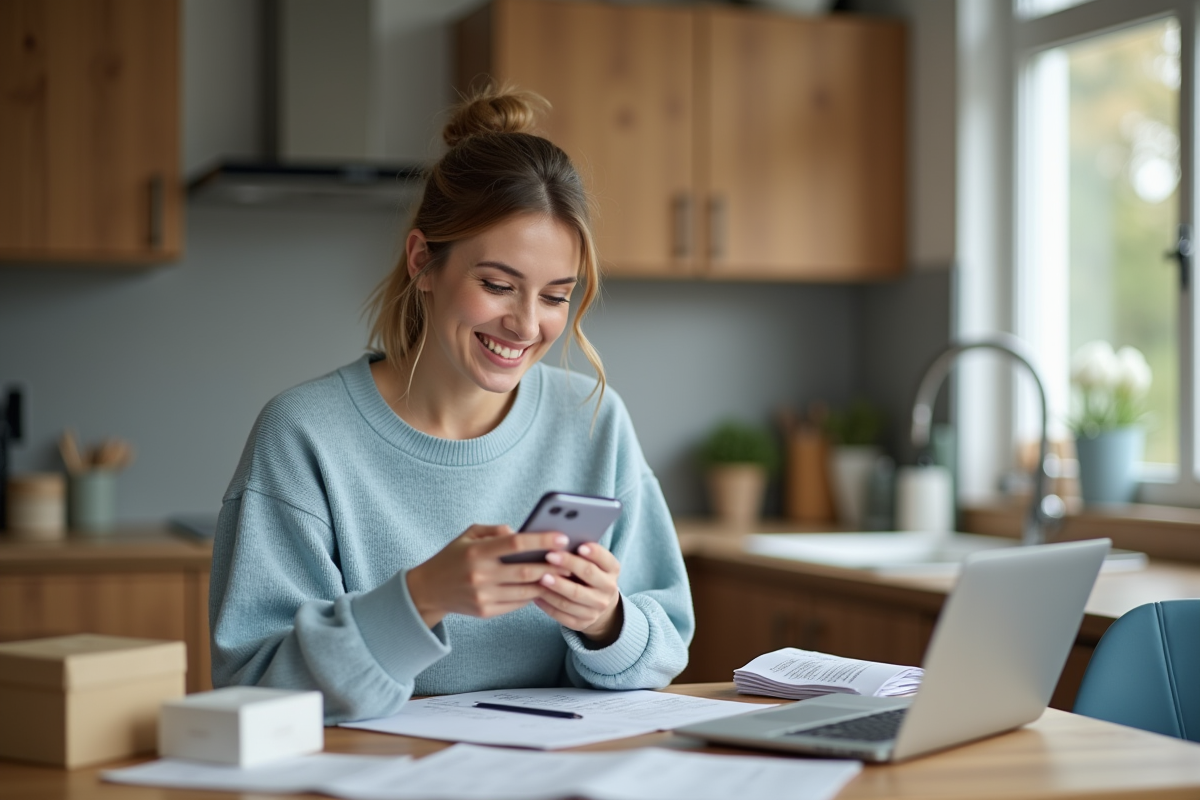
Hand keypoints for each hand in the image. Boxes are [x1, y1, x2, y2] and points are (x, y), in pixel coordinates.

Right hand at [405, 525, 571, 628]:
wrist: (428, 590)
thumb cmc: (453, 557)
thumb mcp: (468, 535)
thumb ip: (495, 530)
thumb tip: (522, 532)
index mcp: (476, 551)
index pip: (515, 543)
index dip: (541, 540)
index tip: (562, 537)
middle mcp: (480, 575)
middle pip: (525, 571)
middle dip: (552, 566)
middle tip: (572, 560)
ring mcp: (483, 596)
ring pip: (524, 590)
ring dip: (547, 584)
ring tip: (564, 576)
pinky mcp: (485, 612)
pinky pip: (517, 604)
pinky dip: (532, 596)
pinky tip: (543, 588)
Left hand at [534, 543, 622, 645]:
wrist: (596, 603)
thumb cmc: (587, 573)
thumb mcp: (592, 561)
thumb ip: (580, 551)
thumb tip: (557, 538)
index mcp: (612, 569)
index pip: (605, 559)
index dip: (594, 552)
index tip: (579, 545)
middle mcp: (608, 589)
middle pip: (588, 575)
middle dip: (569, 564)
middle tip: (549, 556)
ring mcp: (597, 608)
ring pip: (573, 597)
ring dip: (556, 587)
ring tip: (540, 577)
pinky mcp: (583, 623)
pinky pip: (563, 614)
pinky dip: (548, 605)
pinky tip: (536, 594)